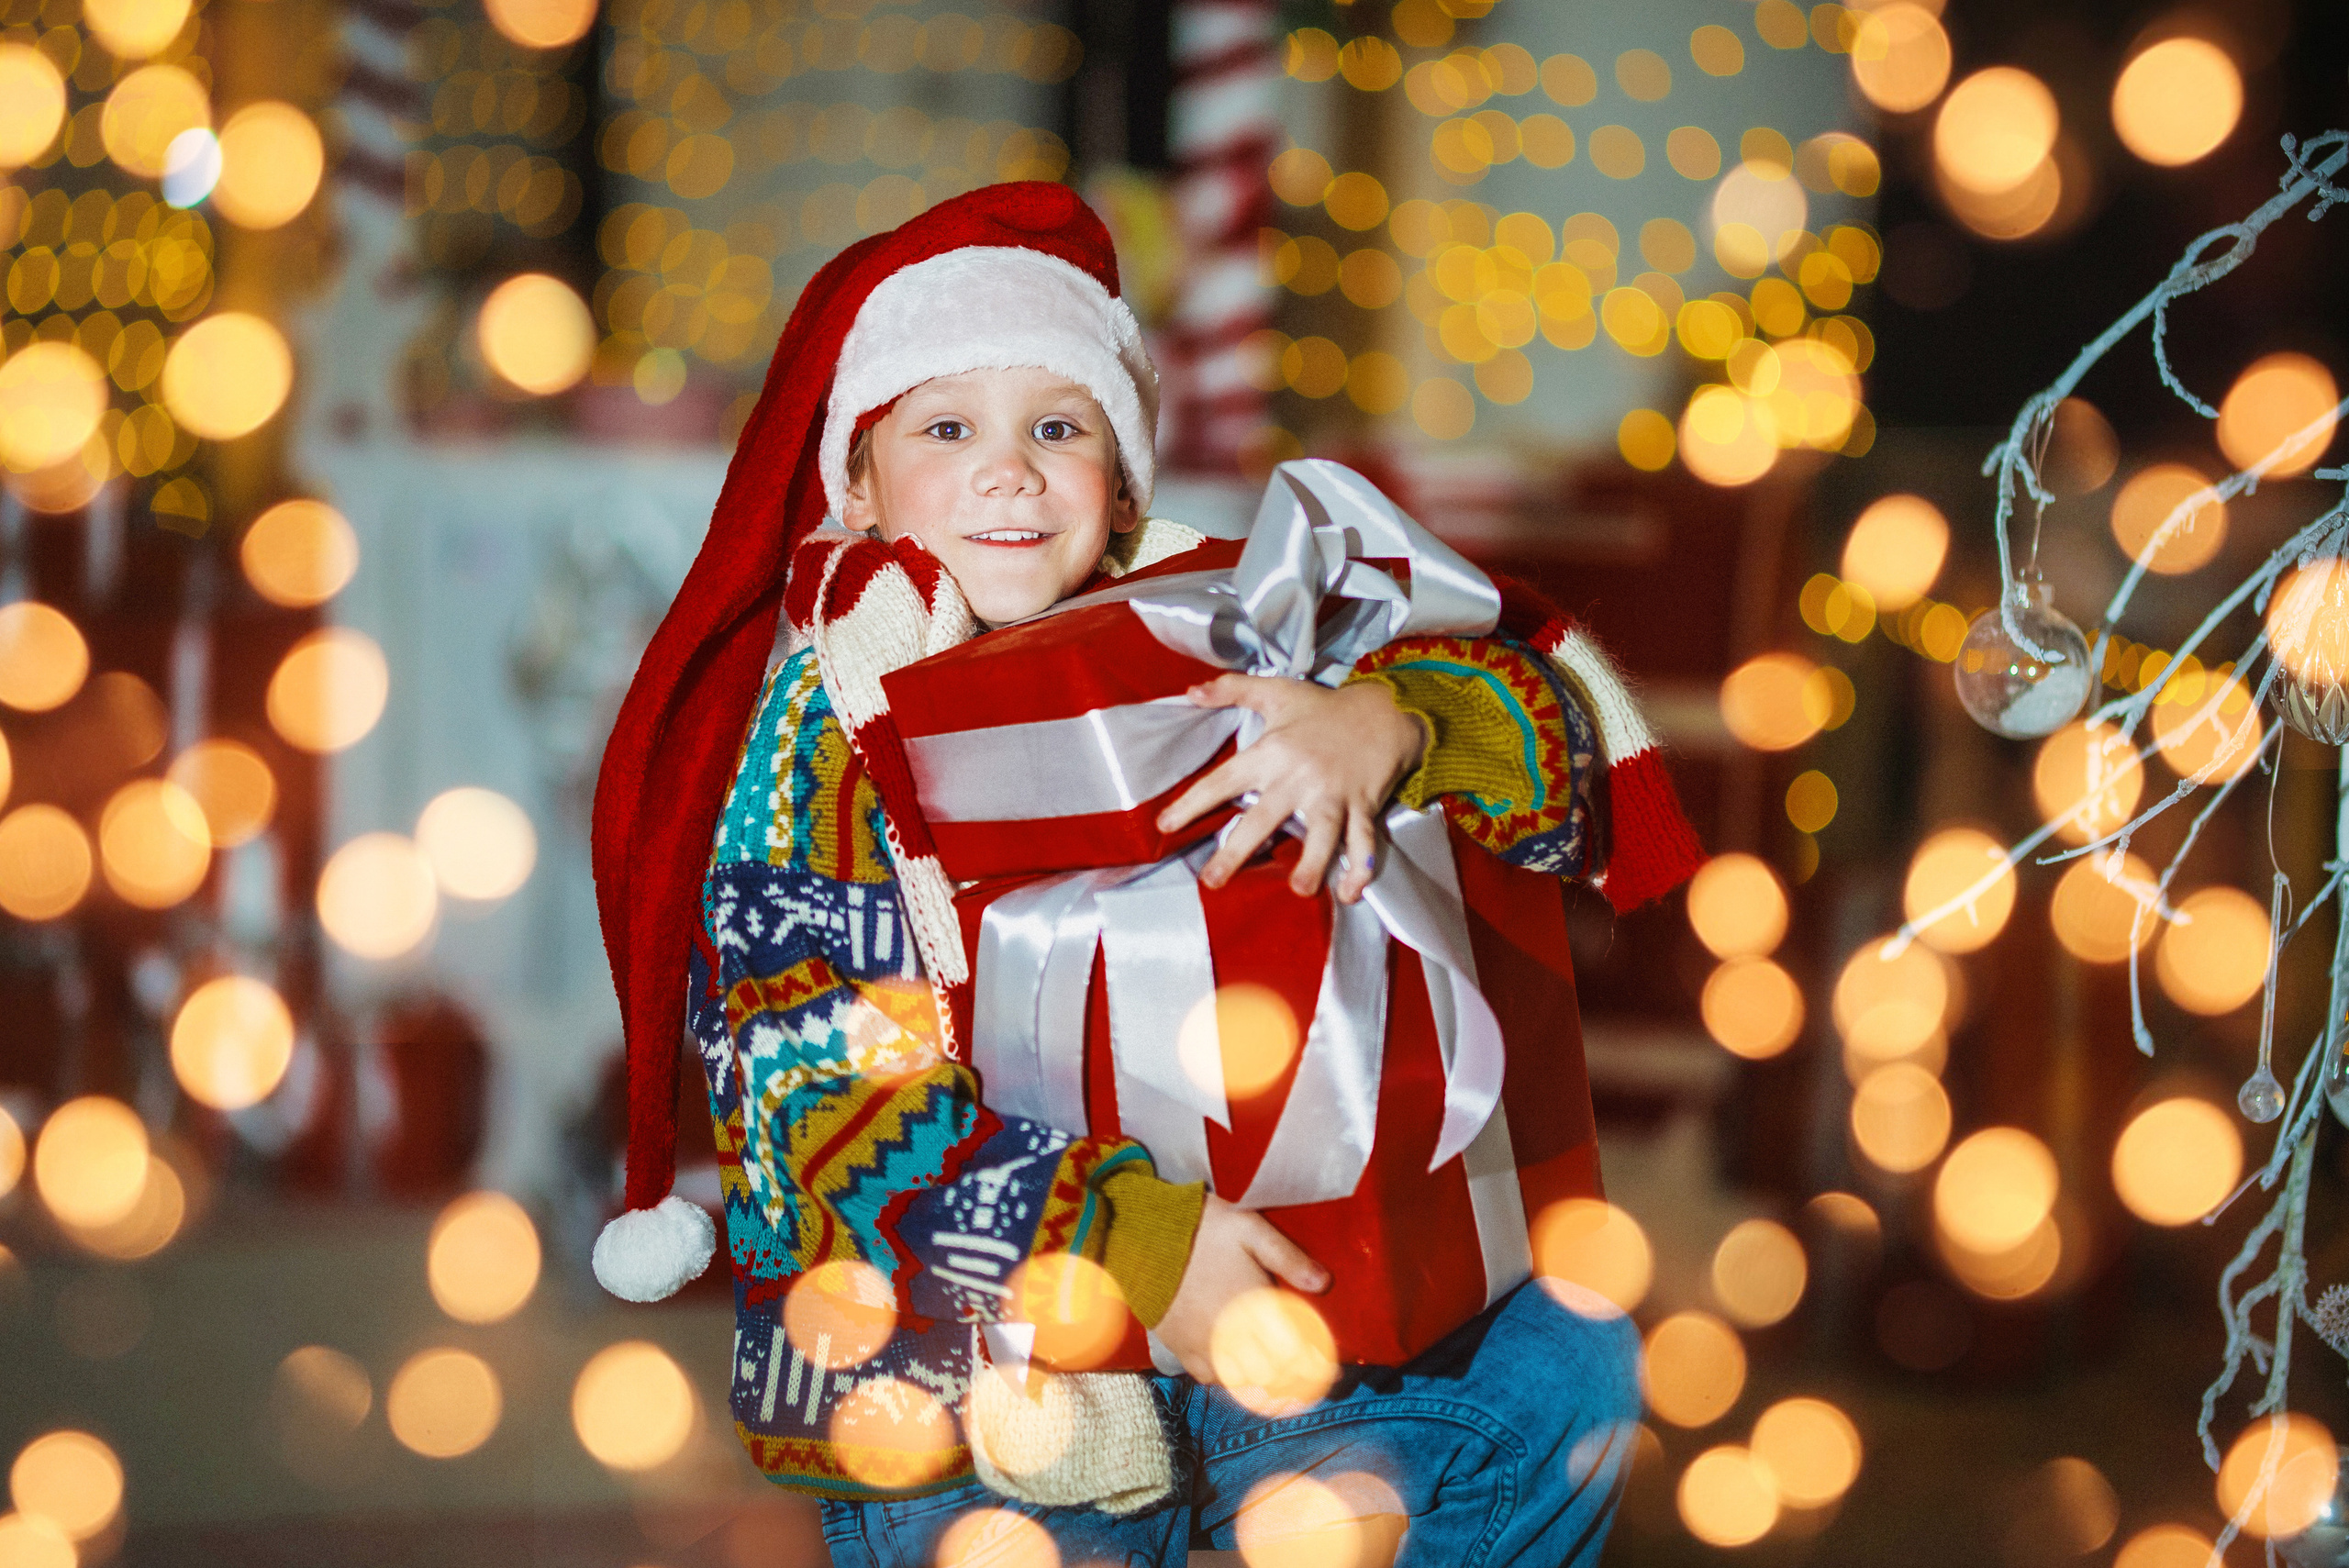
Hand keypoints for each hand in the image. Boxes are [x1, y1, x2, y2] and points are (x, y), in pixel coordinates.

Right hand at [1154, 1196, 1328, 1383]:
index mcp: (1255, 1307)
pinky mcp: (1180, 1347)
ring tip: (1273, 1377)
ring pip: (1240, 1382)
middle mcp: (1231, 1334)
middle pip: (1270, 1375)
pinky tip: (1232, 1367)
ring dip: (1260, 1382)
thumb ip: (1287, 1257)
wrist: (1143, 1236)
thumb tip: (1323, 1283)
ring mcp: (1204, 1345)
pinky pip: (1207, 1377)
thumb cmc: (1202, 1229)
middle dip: (1292, 1379)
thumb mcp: (1250, 1229)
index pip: (1294, 1352)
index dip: (1314, 1365)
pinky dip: (1224, 1379)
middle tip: (1305, 1378)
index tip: (1327, 1368)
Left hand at [1155, 674, 1425, 902]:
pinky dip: (1360, 870)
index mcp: (1272, 752)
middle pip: (1263, 819)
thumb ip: (1232, 689)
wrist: (1387, 710)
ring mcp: (1333, 795)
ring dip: (1312, 865)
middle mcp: (1299, 777)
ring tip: (1299, 891)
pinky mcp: (1363, 806)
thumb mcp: (1277, 691)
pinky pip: (1363, 842)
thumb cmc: (1326, 706)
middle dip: (1236, 853)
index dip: (1191, 802)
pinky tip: (1349, 894)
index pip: (1223, 780)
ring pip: (1321, 836)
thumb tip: (1191, 691)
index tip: (1165, 825)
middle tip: (1212, 881)